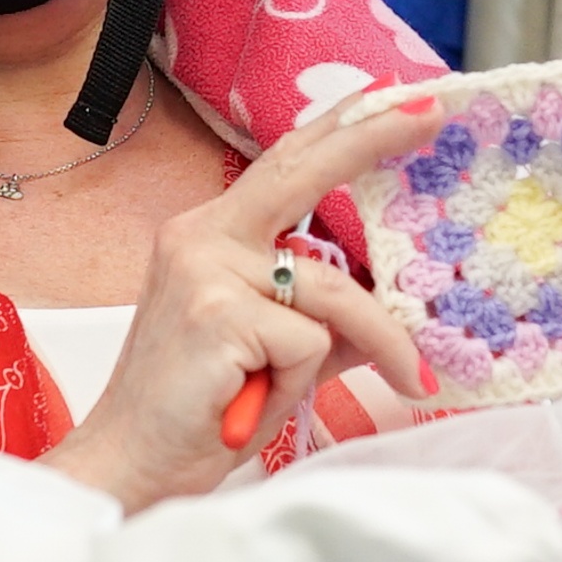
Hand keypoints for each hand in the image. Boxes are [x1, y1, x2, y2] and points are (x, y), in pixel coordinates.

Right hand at [41, 90, 445, 512]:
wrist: (128, 465)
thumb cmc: (199, 412)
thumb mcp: (277, 354)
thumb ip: (328, 320)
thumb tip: (394, 307)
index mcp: (208, 235)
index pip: (283, 166)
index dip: (340, 129)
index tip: (392, 96)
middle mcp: (200, 237)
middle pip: (300, 171)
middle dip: (371, 136)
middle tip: (432, 111)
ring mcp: (204, 271)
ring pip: (332, 292)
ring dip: (378, 344)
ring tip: (403, 382)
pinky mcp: (217, 314)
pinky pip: (309, 340)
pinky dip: (301, 381)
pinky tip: (257, 401)